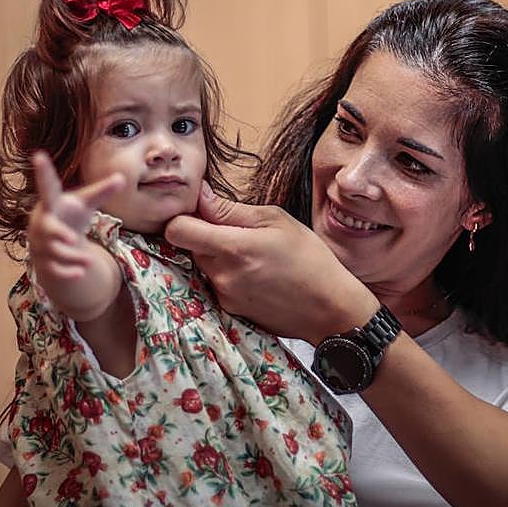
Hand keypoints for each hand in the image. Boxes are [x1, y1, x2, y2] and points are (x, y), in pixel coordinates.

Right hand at [26, 151, 123, 282]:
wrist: (53, 242)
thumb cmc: (70, 215)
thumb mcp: (85, 202)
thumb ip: (102, 191)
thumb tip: (122, 178)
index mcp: (53, 204)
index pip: (47, 187)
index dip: (43, 172)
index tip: (38, 154)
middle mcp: (44, 223)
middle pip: (48, 229)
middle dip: (57, 234)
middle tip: (70, 237)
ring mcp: (42, 243)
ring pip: (55, 252)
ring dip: (72, 257)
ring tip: (88, 261)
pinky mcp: (46, 261)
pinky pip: (54, 268)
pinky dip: (67, 272)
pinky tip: (81, 274)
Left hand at [165, 183, 378, 342]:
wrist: (330, 309)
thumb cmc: (310, 259)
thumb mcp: (276, 221)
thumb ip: (231, 210)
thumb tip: (200, 195)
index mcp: (232, 248)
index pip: (177, 230)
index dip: (182, 217)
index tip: (199, 211)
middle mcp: (221, 276)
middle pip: (189, 247)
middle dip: (205, 236)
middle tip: (238, 232)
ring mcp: (224, 297)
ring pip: (204, 266)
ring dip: (219, 256)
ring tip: (253, 255)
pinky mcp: (231, 310)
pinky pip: (218, 284)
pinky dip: (230, 276)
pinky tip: (258, 275)